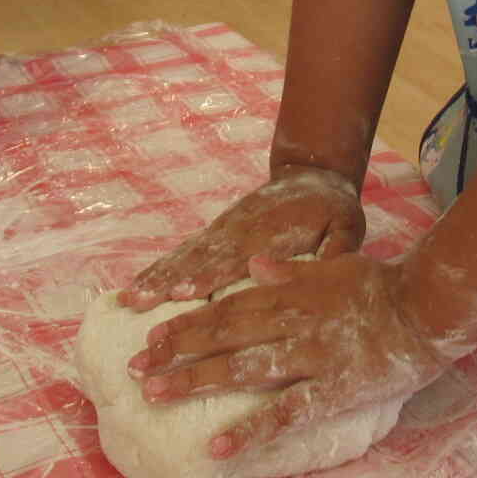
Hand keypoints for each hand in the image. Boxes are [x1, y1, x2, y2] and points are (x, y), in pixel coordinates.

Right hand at [121, 167, 364, 308]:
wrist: (312, 174)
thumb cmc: (332, 208)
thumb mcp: (347, 225)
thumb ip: (338, 248)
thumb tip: (329, 269)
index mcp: (272, 233)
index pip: (238, 257)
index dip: (212, 275)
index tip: (186, 292)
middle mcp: (240, 231)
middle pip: (201, 259)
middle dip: (170, 282)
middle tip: (140, 303)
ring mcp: (224, 231)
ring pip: (186, 255)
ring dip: (158, 277)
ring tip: (130, 299)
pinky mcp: (216, 233)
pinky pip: (185, 252)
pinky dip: (161, 269)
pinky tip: (138, 289)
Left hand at [125, 251, 448, 461]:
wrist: (430, 307)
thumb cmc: (384, 286)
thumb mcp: (336, 264)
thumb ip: (293, 269)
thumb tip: (253, 264)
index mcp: (294, 292)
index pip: (230, 306)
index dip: (189, 322)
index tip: (154, 336)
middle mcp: (294, 322)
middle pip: (225, 334)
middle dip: (177, 350)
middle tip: (136, 368)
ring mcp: (311, 356)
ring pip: (244, 367)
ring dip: (197, 380)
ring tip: (156, 394)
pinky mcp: (332, 389)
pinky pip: (286, 412)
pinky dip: (251, 430)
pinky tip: (219, 447)